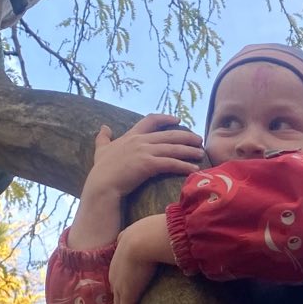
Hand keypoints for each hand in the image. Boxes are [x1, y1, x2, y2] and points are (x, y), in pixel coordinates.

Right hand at [67, 115, 202, 250]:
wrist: (101, 185)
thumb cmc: (101, 170)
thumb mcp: (101, 150)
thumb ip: (103, 138)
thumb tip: (104, 127)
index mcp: (132, 136)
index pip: (151, 120)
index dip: (166, 118)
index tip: (178, 120)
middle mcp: (140, 140)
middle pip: (169, 134)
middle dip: (187, 137)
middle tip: (199, 140)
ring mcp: (145, 152)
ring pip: (173, 148)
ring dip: (189, 150)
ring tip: (201, 153)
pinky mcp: (148, 165)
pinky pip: (171, 163)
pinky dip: (184, 165)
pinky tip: (194, 169)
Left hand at [110, 214, 175, 303]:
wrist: (143, 240)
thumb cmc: (144, 233)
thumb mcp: (132, 231)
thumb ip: (129, 235)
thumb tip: (130, 235)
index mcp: (117, 262)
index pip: (118, 282)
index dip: (120, 292)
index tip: (123, 300)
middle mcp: (115, 277)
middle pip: (116, 298)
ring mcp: (120, 286)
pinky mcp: (128, 294)